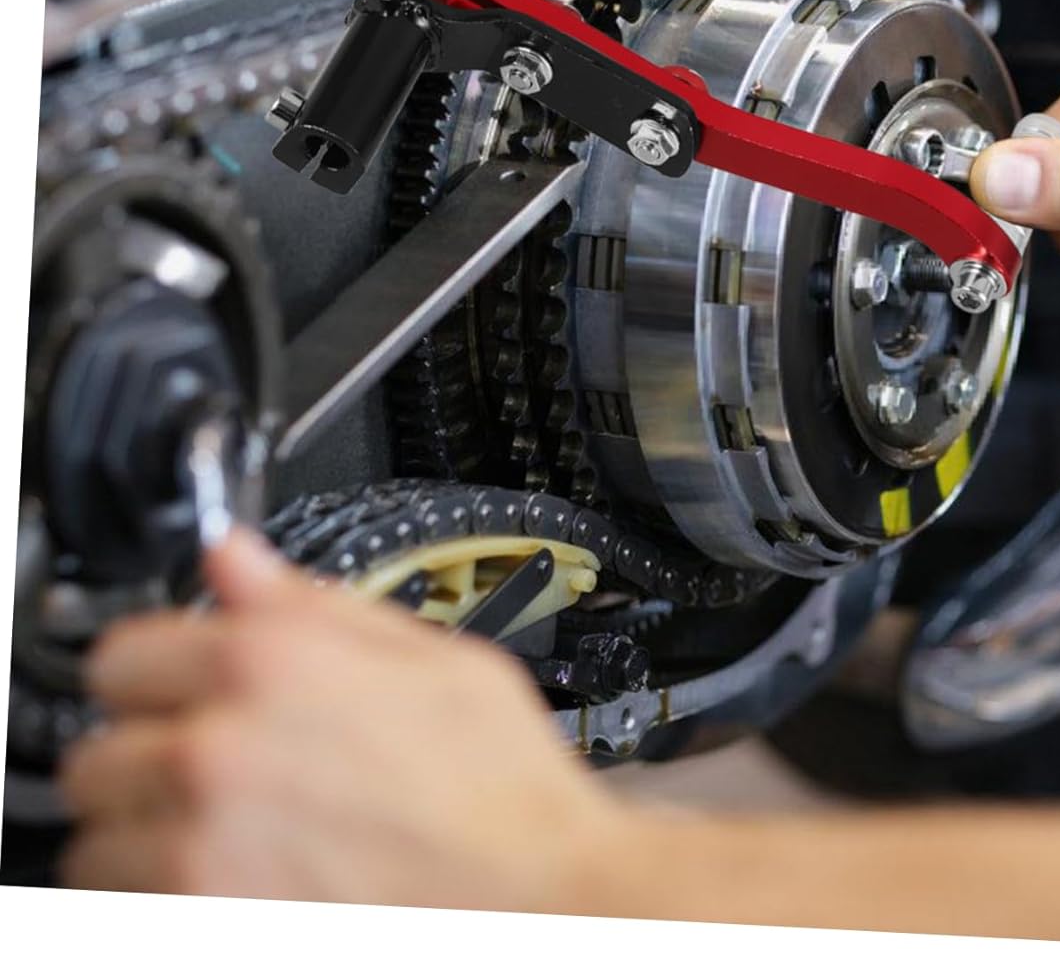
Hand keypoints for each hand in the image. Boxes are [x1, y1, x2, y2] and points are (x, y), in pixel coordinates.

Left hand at [57, 529, 614, 908]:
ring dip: (144, 840)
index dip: (156, 669)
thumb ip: (313, 605)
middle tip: (207, 772)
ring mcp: (199, 852)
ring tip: (219, 837)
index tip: (176, 687)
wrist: (538, 901)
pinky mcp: (202, 929)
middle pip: (98, 754)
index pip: (124, 653)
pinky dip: (164, 901)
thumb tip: (236, 558)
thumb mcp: (432, 654)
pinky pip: (128, 914)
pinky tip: (233, 883)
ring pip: (99, 846)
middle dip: (146, 757)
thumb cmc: (501, 788)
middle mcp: (217, 751)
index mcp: (271, 662)